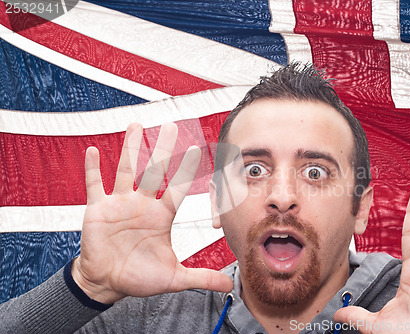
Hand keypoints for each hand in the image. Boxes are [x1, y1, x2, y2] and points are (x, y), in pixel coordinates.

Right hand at [72, 123, 232, 303]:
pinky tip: (92, 151)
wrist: (109, 282)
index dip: (187, 169)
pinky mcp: (98, 210)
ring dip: (130, 148)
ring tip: (136, 125)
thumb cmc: (140, 277)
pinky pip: (95, 186)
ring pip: (126, 170)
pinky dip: (93, 170)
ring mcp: (120, 204)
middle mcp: (143, 204)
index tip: (197, 148)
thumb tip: (230, 284)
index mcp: (162, 215)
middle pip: (155, 170)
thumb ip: (201, 277)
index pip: (178, 187)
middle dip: (162, 148)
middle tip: (170, 125)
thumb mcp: (174, 277)